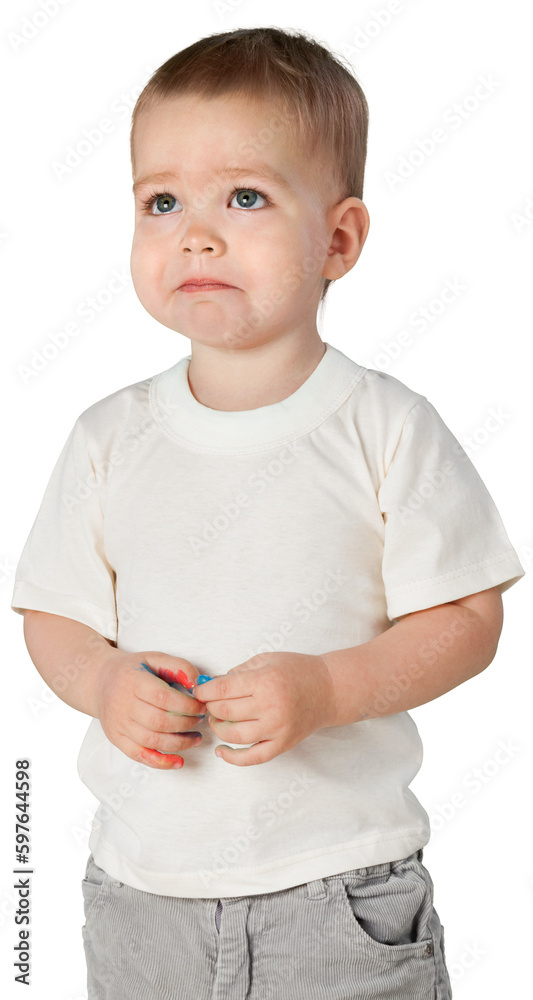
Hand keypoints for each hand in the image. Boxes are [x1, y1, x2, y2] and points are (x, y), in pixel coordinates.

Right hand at [95, 650, 206, 769]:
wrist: (100, 681)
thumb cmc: (132, 670)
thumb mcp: (155, 658)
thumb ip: (180, 667)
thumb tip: (198, 685)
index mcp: (133, 681)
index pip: (164, 698)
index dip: (187, 705)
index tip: (201, 706)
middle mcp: (122, 704)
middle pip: (159, 721)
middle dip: (186, 724)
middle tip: (200, 720)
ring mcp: (118, 724)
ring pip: (152, 740)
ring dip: (180, 743)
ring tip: (195, 738)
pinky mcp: (116, 738)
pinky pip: (139, 755)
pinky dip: (161, 762)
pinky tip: (178, 761)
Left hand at [192, 651, 336, 765]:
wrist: (329, 689)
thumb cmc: (298, 670)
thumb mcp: (266, 660)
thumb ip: (238, 671)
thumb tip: (211, 685)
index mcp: (265, 681)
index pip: (222, 690)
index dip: (204, 692)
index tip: (198, 691)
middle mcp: (270, 706)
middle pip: (224, 711)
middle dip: (210, 707)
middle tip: (208, 703)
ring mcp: (277, 728)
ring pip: (233, 735)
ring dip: (218, 728)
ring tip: (217, 719)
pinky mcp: (282, 744)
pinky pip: (252, 758)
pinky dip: (232, 758)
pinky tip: (221, 751)